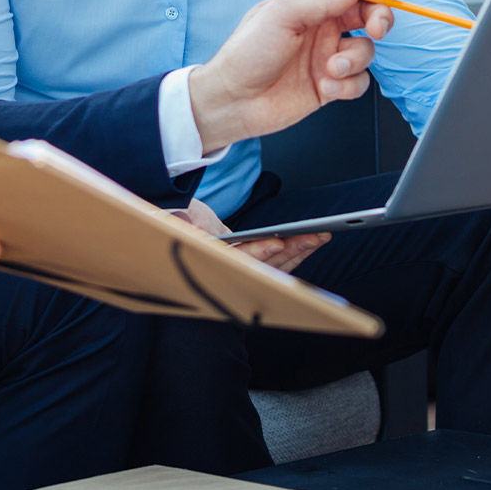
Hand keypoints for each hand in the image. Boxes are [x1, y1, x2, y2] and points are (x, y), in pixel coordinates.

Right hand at [169, 198, 328, 273]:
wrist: (169, 229)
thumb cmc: (169, 221)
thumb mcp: (169, 217)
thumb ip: (181, 222)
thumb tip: (191, 225)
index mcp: (205, 260)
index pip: (235, 260)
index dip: (256, 253)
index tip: (275, 242)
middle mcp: (224, 272)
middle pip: (263, 267)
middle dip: (290, 251)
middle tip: (314, 236)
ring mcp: (238, 272)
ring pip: (274, 267)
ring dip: (299, 252)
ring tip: (321, 236)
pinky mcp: (249, 266)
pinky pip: (277, 264)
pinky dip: (294, 253)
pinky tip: (311, 241)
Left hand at [187, 0, 401, 152]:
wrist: (233, 100)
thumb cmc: (247, 53)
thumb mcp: (282, 15)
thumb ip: (324, 1)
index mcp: (307, 3)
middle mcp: (320, 28)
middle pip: (366, 15)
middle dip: (378, 20)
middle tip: (377, 29)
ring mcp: (326, 56)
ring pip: (365, 51)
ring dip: (355, 60)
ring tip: (331, 70)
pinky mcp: (330, 84)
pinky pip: (358, 81)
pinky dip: (348, 84)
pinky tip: (327, 87)